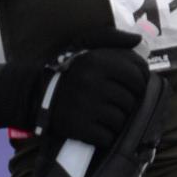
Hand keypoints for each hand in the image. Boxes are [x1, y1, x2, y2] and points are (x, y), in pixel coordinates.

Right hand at [0, 34, 149, 146]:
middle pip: (132, 100)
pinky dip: (106, 136)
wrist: (36, 94)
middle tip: (116, 103)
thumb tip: (139, 41)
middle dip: (128, 103)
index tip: (131, 87)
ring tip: (106, 116)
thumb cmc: (68, 69)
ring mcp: (86, 106)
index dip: (140, 82)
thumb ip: (114, 38)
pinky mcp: (80, 128)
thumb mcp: (86, 45)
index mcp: (98, 61)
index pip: (138, 74)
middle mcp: (93, 82)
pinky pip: (108, 137)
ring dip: (117, 121)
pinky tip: (97, 128)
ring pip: (121, 120)